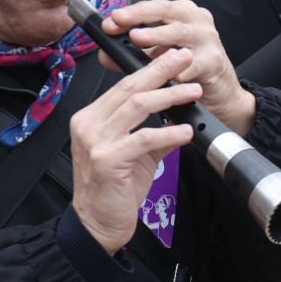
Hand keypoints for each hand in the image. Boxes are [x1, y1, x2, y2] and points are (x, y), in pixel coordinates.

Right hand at [70, 46, 200, 253]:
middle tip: (184, 57)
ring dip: (169, 96)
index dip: (151, 70)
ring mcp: (94, 141)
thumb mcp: (137, 156)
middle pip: (129, 88)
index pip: (123, 85)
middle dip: (160, 70)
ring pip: (136, 106)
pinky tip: (185, 131)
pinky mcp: (106, 160)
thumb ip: (156, 136)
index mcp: (91, 118)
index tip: (174, 59)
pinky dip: (167, 132)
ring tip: (192, 92)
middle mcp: (88, 124)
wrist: (97, 224)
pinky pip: (142, 138)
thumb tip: (181, 120)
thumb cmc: (113, 190)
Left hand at [101, 0, 255, 134]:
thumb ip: (131, 54)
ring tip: (138, 39)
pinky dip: (182, 68)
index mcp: (180, 14)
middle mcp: (195, 20)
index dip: (130, 12)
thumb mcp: (157, 59)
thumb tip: (104, 54)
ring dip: (156, 35)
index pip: (152, 7)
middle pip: (165, 11)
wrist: (220, 94)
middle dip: (139, 15)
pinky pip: (196, 63)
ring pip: (179, 32)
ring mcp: (207, 38)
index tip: (110, 21)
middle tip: (120, 21)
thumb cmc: (188, 70)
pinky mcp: (215, 60)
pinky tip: (170, 73)